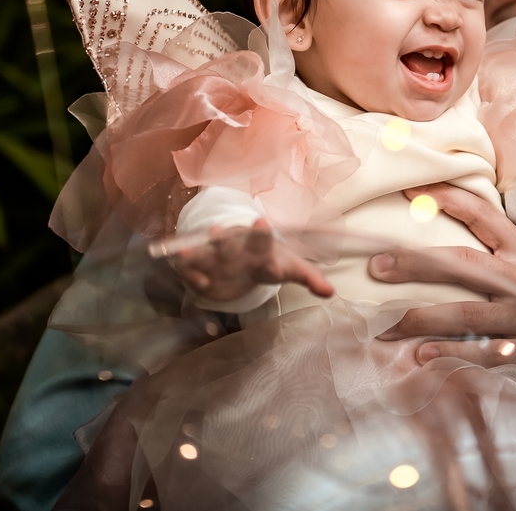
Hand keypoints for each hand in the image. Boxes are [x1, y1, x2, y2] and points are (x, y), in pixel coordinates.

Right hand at [169, 218, 333, 301]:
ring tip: (184, 252)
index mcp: (259, 247)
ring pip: (204, 253)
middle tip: (217, 231)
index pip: (262, 240)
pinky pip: (191, 270)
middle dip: (223, 239)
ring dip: (195, 252)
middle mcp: (236, 248)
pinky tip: (192, 282)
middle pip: (229, 244)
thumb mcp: (291, 268)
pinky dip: (189, 274)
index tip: (260, 223)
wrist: (243, 255)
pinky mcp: (199, 268)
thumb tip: (330, 292)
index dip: (261, 234)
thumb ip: (310, 278)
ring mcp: (215, 257)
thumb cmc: (269, 260)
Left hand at [368, 183, 515, 374]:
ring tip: (386, 327)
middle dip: (415, 263)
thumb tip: (437, 216)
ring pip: (466, 315)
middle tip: (376, 266)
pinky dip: (450, 355)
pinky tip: (421, 356)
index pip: (481, 214)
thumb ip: (494, 245)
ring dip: (422, 320)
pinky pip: (482, 354)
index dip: (445, 198)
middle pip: (462, 264)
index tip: (407, 189)